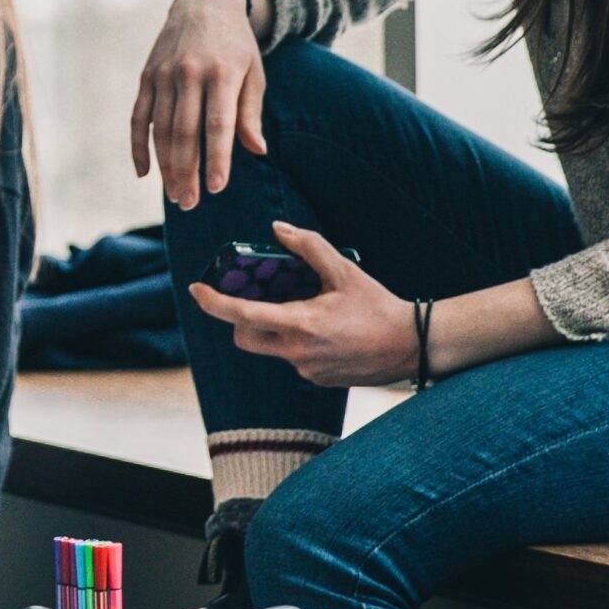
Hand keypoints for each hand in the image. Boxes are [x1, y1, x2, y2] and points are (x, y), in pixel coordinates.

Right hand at [132, 0, 266, 206]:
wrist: (204, 3)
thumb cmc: (236, 46)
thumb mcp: (253, 72)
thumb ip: (250, 112)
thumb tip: (256, 150)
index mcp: (222, 73)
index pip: (218, 123)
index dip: (217, 158)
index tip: (217, 188)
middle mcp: (190, 73)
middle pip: (185, 132)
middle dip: (187, 172)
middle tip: (189, 203)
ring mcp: (164, 75)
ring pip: (161, 130)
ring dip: (165, 167)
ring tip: (174, 195)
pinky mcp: (146, 78)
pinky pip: (139, 118)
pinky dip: (139, 147)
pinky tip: (144, 173)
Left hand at [188, 222, 414, 386]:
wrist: (412, 346)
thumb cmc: (378, 307)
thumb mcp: (345, 271)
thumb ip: (309, 247)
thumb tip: (278, 229)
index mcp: (300, 324)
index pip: (241, 316)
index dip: (213, 303)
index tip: (196, 290)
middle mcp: (296, 352)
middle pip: (244, 337)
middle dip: (241, 319)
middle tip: (255, 298)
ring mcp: (305, 369)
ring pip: (270, 348)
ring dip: (273, 328)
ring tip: (305, 309)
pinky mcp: (317, 379)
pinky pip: (292, 358)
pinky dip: (296, 341)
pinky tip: (325, 330)